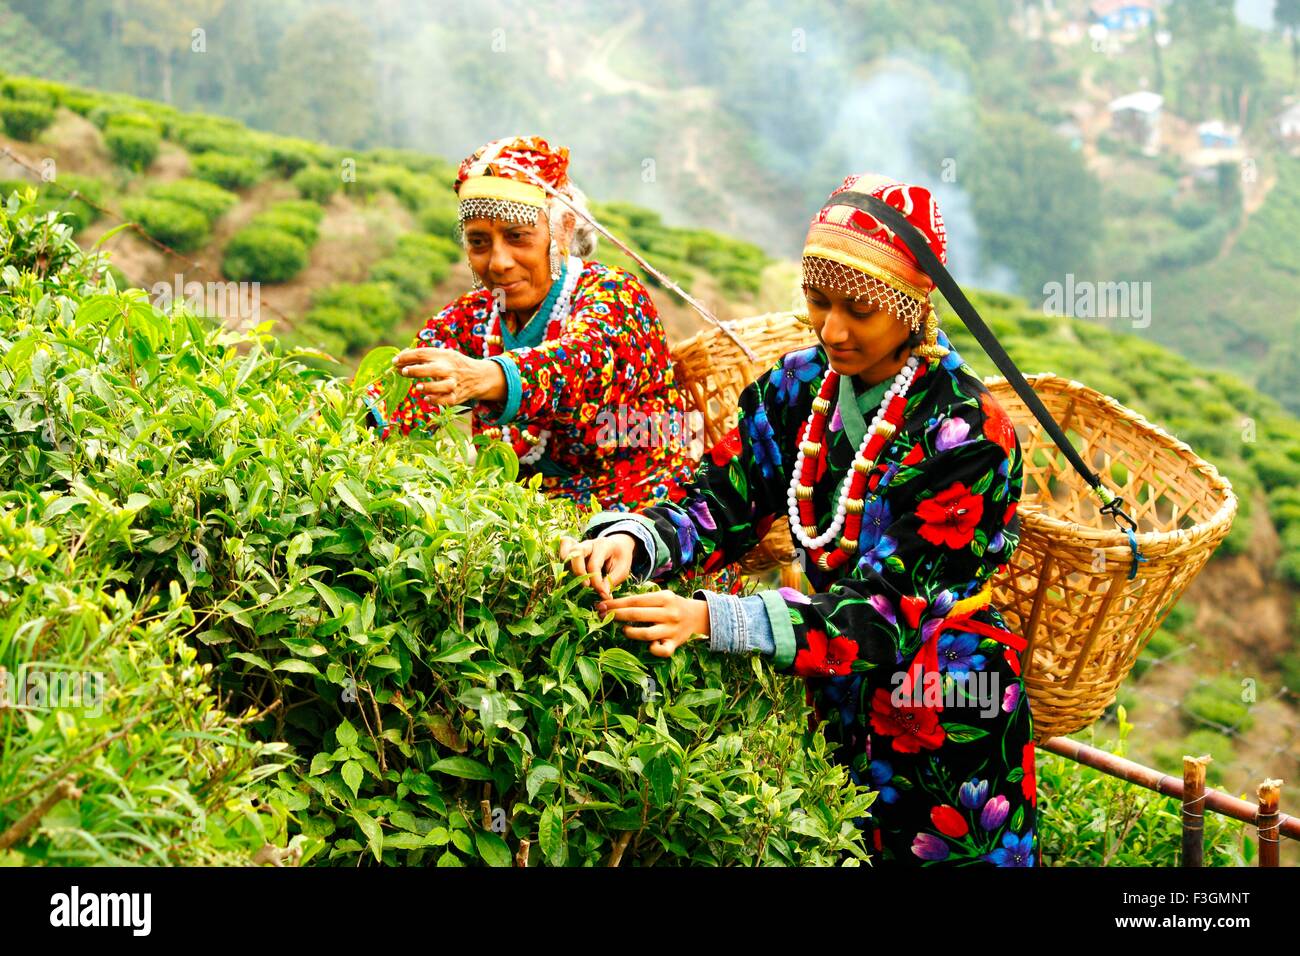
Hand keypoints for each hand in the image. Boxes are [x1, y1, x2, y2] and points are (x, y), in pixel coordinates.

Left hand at [393, 347, 502, 405]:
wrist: (478, 376)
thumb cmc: (453, 365)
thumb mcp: (442, 355)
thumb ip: (422, 357)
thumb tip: (399, 360)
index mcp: (444, 356)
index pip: (423, 354)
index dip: (407, 357)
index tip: (395, 361)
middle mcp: (449, 369)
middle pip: (433, 369)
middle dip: (417, 370)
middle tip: (404, 371)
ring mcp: (454, 384)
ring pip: (442, 386)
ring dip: (429, 387)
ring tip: (418, 387)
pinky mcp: (457, 396)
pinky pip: (446, 401)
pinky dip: (436, 401)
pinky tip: (427, 398)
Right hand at [559, 534, 634, 600]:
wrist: (618, 546)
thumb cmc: (620, 558)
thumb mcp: (622, 570)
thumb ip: (611, 582)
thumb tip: (602, 595)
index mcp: (603, 545)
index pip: (594, 564)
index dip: (596, 582)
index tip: (603, 594)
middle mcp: (588, 543)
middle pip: (576, 552)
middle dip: (579, 571)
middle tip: (587, 586)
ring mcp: (579, 545)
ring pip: (567, 552)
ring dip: (569, 567)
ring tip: (577, 580)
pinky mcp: (573, 550)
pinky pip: (562, 550)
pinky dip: (562, 558)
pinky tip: (568, 571)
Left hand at [595, 591, 709, 657]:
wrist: (698, 616)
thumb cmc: (672, 605)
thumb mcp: (662, 596)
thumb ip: (643, 600)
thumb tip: (614, 603)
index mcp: (664, 598)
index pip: (635, 600)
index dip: (616, 603)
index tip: (602, 605)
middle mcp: (669, 613)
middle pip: (636, 614)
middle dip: (616, 615)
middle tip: (602, 615)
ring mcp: (672, 629)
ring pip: (646, 634)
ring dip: (629, 632)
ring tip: (623, 629)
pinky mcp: (675, 644)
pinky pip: (662, 651)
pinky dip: (653, 650)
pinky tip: (649, 647)